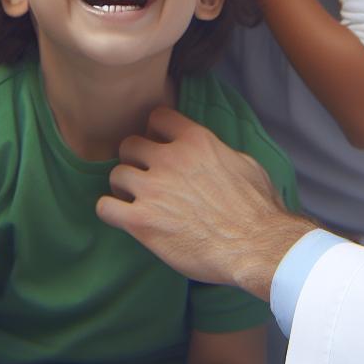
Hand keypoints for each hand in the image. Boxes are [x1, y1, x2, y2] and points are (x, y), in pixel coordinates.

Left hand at [96, 107, 314, 300]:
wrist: (254, 246)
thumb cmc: (258, 210)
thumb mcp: (245, 164)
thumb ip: (220, 153)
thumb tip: (214, 154)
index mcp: (196, 140)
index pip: (158, 117)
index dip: (155, 132)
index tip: (159, 146)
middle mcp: (170, 159)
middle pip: (129, 145)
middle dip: (134, 160)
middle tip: (144, 177)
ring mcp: (153, 189)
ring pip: (116, 174)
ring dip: (123, 187)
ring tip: (133, 199)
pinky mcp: (141, 221)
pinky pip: (105, 207)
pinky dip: (110, 211)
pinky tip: (123, 218)